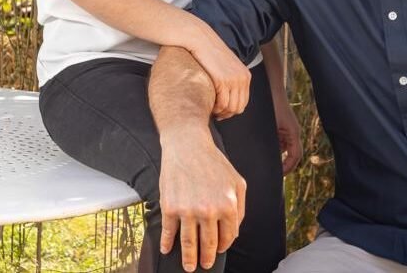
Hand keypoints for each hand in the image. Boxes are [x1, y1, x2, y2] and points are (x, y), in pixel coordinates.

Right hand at [159, 128, 245, 271]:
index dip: (224, 245)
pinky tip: (167, 249)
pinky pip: (169, 233)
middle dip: (207, 258)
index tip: (219, 250)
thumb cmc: (213, 162)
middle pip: (209, 244)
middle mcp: (209, 210)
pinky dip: (167, 244)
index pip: (228, 236)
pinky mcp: (170, 208)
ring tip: (189, 266)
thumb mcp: (236, 181)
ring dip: (188, 259)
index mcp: (228, 204)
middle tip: (205, 265)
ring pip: (189, 245)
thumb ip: (240, 206)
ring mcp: (188, 210)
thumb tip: (234, 230)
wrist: (188, 145)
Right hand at [188, 23, 250, 117]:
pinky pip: (222, 104)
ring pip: (230, 108)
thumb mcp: (227, 67)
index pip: (243, 102)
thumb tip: (226, 99)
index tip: (221, 111)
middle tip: (215, 112)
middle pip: (238, 107)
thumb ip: (231, 80)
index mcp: (245, 75)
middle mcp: (242, 78)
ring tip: (211, 108)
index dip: (231, 110)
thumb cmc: (210, 53)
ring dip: (220, 112)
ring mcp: (234, 80)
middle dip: (226, 113)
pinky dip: (215, 108)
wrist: (201, 40)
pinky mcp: (223, 80)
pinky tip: (208, 103)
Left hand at [272, 94, 301, 173]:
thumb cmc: (272, 105)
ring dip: (281, 157)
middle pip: (294, 155)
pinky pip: (283, 142)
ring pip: (288, 149)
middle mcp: (293, 132)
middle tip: (275, 174)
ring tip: (270, 165)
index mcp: (294, 133)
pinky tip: (266, 151)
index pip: (296, 155)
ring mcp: (289, 130)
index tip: (279, 174)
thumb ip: (274, 141)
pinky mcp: (283, 127)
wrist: (272, 89)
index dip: (289, 166)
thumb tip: (272, 157)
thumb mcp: (272, 126)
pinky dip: (277, 149)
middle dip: (286, 165)